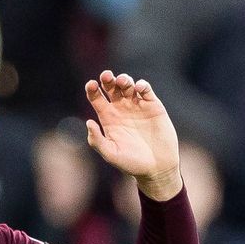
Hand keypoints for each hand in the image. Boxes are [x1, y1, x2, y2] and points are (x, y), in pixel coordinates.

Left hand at [85, 71, 181, 200]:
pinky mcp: (153, 107)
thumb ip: (97, 140)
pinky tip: (138, 88)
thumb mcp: (110, 154)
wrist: (156, 168)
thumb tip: (88, 122)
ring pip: (128, 86)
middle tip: (106, 76)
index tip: (91, 85)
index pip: (97, 99)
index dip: (92, 90)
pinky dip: (142, 85)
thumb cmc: (131, 163)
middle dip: (107, 79)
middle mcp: (121, 110)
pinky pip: (146, 91)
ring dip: (124, 80)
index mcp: (108, 118)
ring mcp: (137, 107)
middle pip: (111, 88)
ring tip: (122, 82)